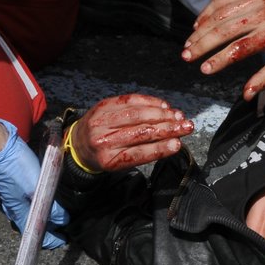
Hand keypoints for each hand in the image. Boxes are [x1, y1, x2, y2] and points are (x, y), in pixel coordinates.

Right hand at [0, 118, 67, 248]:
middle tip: (65, 225)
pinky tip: (46, 197)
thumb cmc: (16, 168)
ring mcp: (13, 198)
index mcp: (20, 214)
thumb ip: (49, 206)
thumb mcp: (37, 188)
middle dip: (50, 228)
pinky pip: (29, 201)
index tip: (65, 239)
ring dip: (45, 215)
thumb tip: (62, 220)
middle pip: (34, 226)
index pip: (36, 236)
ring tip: (59, 212)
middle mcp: (15, 210)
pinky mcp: (14, 187)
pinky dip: (40, 204)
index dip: (52, 240)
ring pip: (32, 213)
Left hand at [71, 95, 191, 170]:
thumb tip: (173, 141)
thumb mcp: (119, 163)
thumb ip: (142, 153)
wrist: (77, 143)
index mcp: (107, 159)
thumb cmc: (104, 155)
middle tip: (187, 126)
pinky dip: (149, 102)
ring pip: (136, 114)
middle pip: (140, 132)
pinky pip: (129, 101)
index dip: (159, 149)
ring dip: (161, 114)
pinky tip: (164, 106)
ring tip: (178, 116)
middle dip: (167, 128)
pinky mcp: (102, 105)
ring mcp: (101, 120)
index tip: (178, 144)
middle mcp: (102, 140)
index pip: (137, 154)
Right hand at [183, 0, 264, 98]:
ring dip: (200, 30)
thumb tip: (247, 96)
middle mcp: (261, 14)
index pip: (239, 49)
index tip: (204, 69)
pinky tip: (198, 25)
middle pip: (224, 31)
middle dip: (201, 45)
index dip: (219, 59)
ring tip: (188, 45)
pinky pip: (222, 0)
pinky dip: (207, 13)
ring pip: (219, 14)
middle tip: (186, 57)